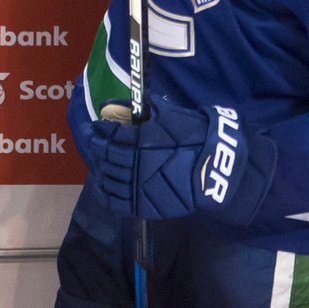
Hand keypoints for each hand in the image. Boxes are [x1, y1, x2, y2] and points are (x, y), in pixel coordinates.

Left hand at [89, 97, 275, 223]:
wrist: (215, 170)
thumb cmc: (198, 138)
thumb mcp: (176, 116)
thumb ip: (153, 110)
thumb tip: (136, 103)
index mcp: (140, 141)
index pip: (110, 134)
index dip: (101, 129)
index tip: (96, 125)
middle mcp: (133, 164)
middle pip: (106, 156)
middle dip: (97, 146)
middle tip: (93, 140)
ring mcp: (135, 187)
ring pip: (107, 178)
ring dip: (99, 168)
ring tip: (98, 162)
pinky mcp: (141, 205)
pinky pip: (114, 200)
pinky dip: (104, 192)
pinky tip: (103, 185)